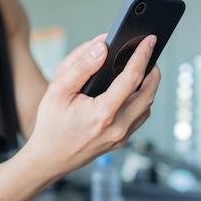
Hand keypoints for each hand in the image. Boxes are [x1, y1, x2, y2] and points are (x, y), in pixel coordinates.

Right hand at [25, 33, 160, 176]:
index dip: (142, 55)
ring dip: (148, 87)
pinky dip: (140, 101)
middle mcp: (117, 127)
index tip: (149, 41)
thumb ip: (81, 66)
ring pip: (146, 107)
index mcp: (103, 113)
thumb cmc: (51, 126)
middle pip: (148, 93)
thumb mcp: (57, 90)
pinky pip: (138, 118)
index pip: (132, 78)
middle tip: (148, 53)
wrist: (48, 159)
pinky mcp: (120, 141)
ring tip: (141, 69)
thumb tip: (102, 48)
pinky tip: (131, 91)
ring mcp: (121, 137)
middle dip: (152, 70)